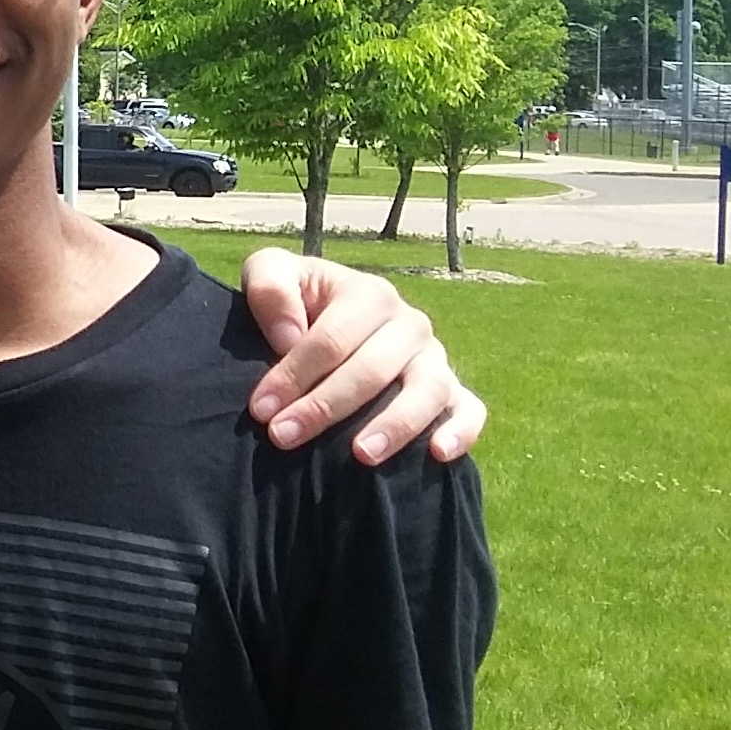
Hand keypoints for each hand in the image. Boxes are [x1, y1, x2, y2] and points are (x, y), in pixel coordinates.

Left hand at [239, 250, 486, 464]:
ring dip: (395, 424)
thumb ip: (269, 286)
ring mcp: (434, 359)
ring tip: (361, 455)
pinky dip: (460, 430)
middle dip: (324, 407)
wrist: (323, 323)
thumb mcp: (270, 274)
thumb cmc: (295, 304)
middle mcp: (409, 325)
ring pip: (427, 390)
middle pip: (372, 369)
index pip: (331, 340)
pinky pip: (470, 410)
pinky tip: (437, 453)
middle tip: (283, 437)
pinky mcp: (453, 390)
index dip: (293, 375)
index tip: (261, 410)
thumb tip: (289, 336)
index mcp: (369, 295)